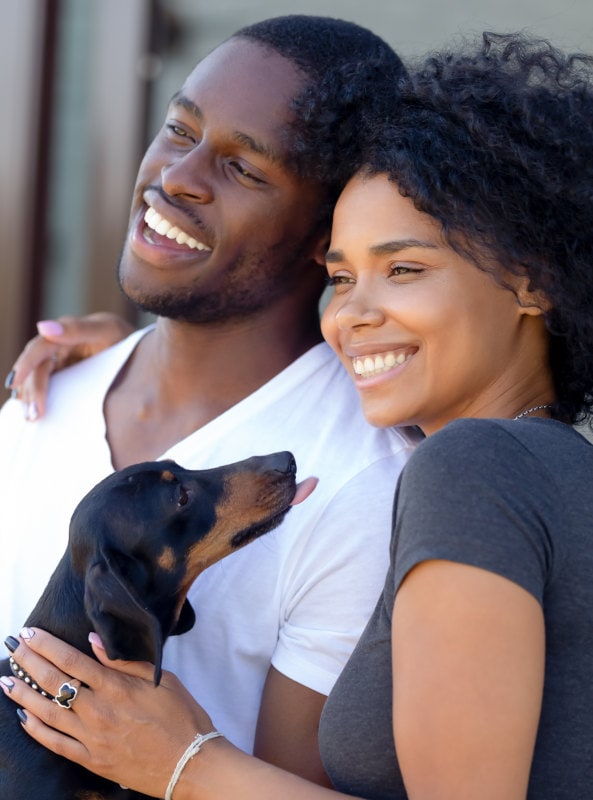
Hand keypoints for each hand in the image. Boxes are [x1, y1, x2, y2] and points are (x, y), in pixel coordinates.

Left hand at [1, 628, 214, 795]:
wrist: (190, 763)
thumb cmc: (181, 716)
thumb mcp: (160, 679)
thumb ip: (124, 662)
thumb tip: (95, 642)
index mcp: (117, 687)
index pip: (72, 660)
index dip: (47, 645)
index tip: (29, 633)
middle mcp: (98, 710)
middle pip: (54, 682)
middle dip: (29, 662)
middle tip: (12, 647)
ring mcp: (92, 737)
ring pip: (47, 712)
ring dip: (23, 693)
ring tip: (6, 679)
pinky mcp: (91, 759)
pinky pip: (55, 743)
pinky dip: (36, 729)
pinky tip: (24, 716)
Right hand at [5, 313, 133, 419]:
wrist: (146, 355)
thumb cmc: (127, 339)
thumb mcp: (109, 331)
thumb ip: (78, 329)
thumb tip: (42, 326)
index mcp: (67, 331)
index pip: (40, 348)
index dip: (26, 365)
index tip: (15, 384)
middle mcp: (59, 346)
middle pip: (37, 368)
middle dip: (31, 390)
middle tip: (34, 415)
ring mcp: (62, 362)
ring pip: (38, 380)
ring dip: (31, 398)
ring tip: (33, 418)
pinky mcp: (67, 378)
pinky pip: (48, 388)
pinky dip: (39, 399)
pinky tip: (36, 414)